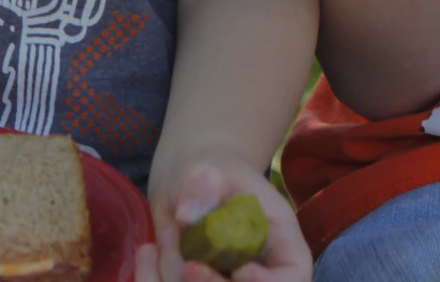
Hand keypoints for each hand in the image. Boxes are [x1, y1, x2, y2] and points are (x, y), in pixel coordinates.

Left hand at [141, 163, 308, 281]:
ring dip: (173, 275)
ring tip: (168, 234)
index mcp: (282, 246)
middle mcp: (259, 274)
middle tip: (188, 265)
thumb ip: (204, 186)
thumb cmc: (215, 173)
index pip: (292, 278)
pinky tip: (147, 252)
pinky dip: (152, 280)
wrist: (189, 186)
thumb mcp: (213, 169)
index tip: (241, 269)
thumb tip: (186, 215)